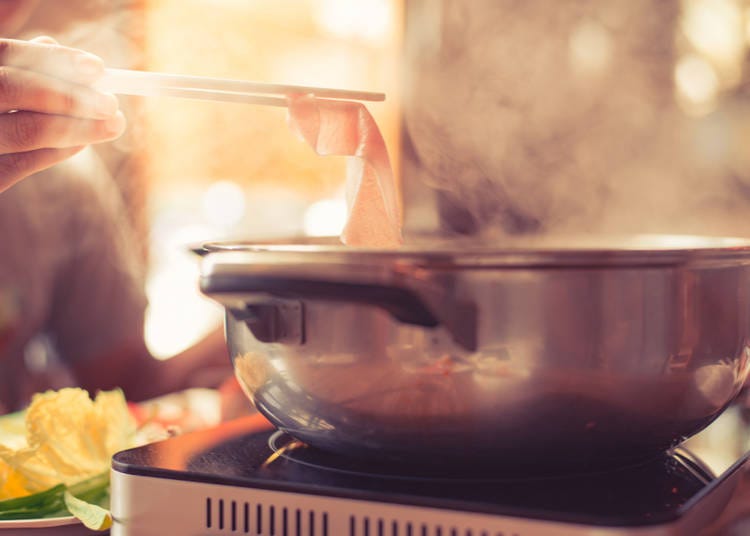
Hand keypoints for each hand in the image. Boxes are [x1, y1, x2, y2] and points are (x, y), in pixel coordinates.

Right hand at [0, 36, 124, 191]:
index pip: (6, 53)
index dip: (53, 58)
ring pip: (23, 131)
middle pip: (12, 90)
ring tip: (113, 124)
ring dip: (77, 127)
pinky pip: (21, 164)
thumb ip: (21, 65)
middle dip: (69, 96)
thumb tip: (61, 50)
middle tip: (110, 103)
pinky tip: (83, 143)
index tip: (97, 68)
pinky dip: (57, 152)